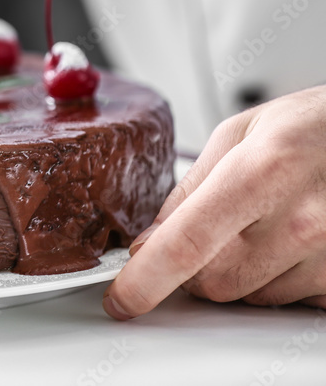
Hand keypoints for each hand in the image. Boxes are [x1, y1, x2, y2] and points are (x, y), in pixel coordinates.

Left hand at [104, 85, 325, 318]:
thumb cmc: (315, 127)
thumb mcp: (241, 133)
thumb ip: (190, 188)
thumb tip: (149, 240)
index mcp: (261, 172)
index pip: (185, 245)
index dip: (145, 280)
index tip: (121, 299)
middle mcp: (300, 220)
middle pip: (211, 281)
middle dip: (194, 265)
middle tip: (214, 228)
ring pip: (249, 296)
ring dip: (240, 271)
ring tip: (267, 222)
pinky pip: (289, 300)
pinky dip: (278, 278)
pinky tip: (292, 239)